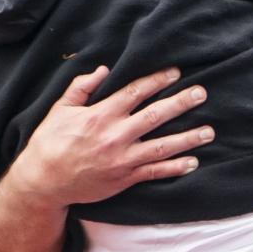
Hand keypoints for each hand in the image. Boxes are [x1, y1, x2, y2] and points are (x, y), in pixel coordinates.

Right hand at [12, 65, 213, 205]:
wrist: (43, 182)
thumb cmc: (50, 143)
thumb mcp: (60, 109)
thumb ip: (81, 87)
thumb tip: (103, 69)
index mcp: (101, 114)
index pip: (135, 92)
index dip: (157, 80)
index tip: (175, 73)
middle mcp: (116, 135)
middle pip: (156, 115)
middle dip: (181, 103)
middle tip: (202, 93)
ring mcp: (122, 159)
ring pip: (162, 146)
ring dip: (188, 138)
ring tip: (209, 131)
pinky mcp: (124, 178)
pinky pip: (155, 172)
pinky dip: (175, 168)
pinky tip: (193, 162)